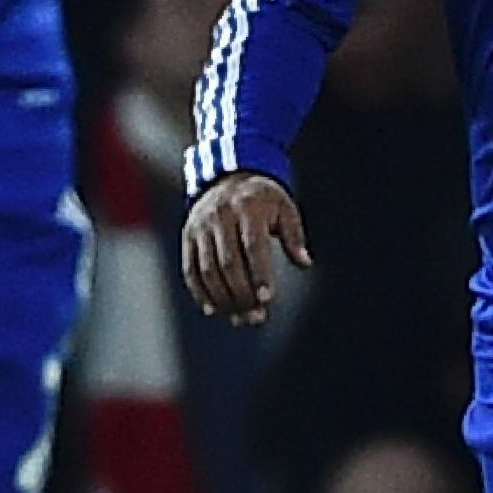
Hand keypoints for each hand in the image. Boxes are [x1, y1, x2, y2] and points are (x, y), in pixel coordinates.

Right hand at [181, 172, 311, 325]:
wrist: (228, 176)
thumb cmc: (263, 198)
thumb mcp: (285, 207)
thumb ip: (295, 235)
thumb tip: (305, 262)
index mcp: (248, 207)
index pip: (252, 245)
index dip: (259, 274)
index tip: (267, 298)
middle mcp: (220, 216)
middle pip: (228, 263)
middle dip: (242, 294)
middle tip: (256, 317)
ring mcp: (200, 227)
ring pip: (207, 270)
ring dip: (223, 299)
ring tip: (239, 317)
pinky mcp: (188, 236)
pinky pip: (190, 270)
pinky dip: (200, 293)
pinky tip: (213, 309)